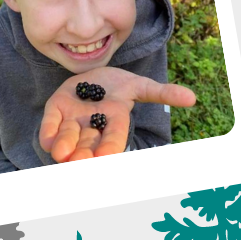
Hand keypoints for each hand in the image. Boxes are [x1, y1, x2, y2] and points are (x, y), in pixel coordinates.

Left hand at [40, 67, 195, 161]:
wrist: (93, 77)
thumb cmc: (121, 86)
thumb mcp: (142, 86)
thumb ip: (164, 93)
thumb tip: (192, 98)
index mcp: (115, 119)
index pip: (115, 136)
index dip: (111, 146)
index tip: (106, 157)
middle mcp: (93, 124)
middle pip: (90, 142)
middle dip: (86, 153)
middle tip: (81, 162)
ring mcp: (73, 119)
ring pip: (70, 136)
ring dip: (66, 146)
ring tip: (62, 155)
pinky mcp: (56, 111)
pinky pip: (50, 125)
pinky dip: (48, 134)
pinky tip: (48, 143)